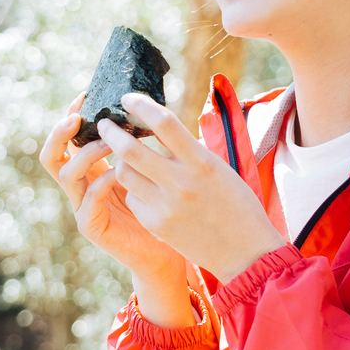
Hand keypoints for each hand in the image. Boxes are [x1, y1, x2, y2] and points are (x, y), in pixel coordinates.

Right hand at [39, 93, 186, 284]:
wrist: (165, 251)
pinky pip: (87, 202)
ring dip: (87, 153)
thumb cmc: (160, 206)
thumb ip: (139, 144)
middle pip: (52, 155)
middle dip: (59, 133)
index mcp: (91, 169)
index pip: (69, 139)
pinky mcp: (93, 227)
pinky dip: (101, 183)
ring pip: (68, 174)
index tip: (85, 94)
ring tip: (110, 142)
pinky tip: (119, 173)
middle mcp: (82, 186)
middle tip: (77, 117)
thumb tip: (144, 105)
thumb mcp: (148, 168)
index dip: (71, 115)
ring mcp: (83, 207)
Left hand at [99, 93, 287, 283]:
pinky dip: (134, 188)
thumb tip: (158, 125)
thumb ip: (188, 149)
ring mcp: (166, 206)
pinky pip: (133, 198)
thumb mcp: (218, 167)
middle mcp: (181, 182)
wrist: (245, 252)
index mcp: (201, 162)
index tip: (127, 97)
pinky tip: (145, 188)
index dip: (140, 105)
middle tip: (104, 123)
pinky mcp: (155, 225)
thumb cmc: (236, 203)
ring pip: (124, 173)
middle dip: (111, 131)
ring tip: (125, 155)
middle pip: (130, 148)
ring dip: (120, 160)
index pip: (164, 122)